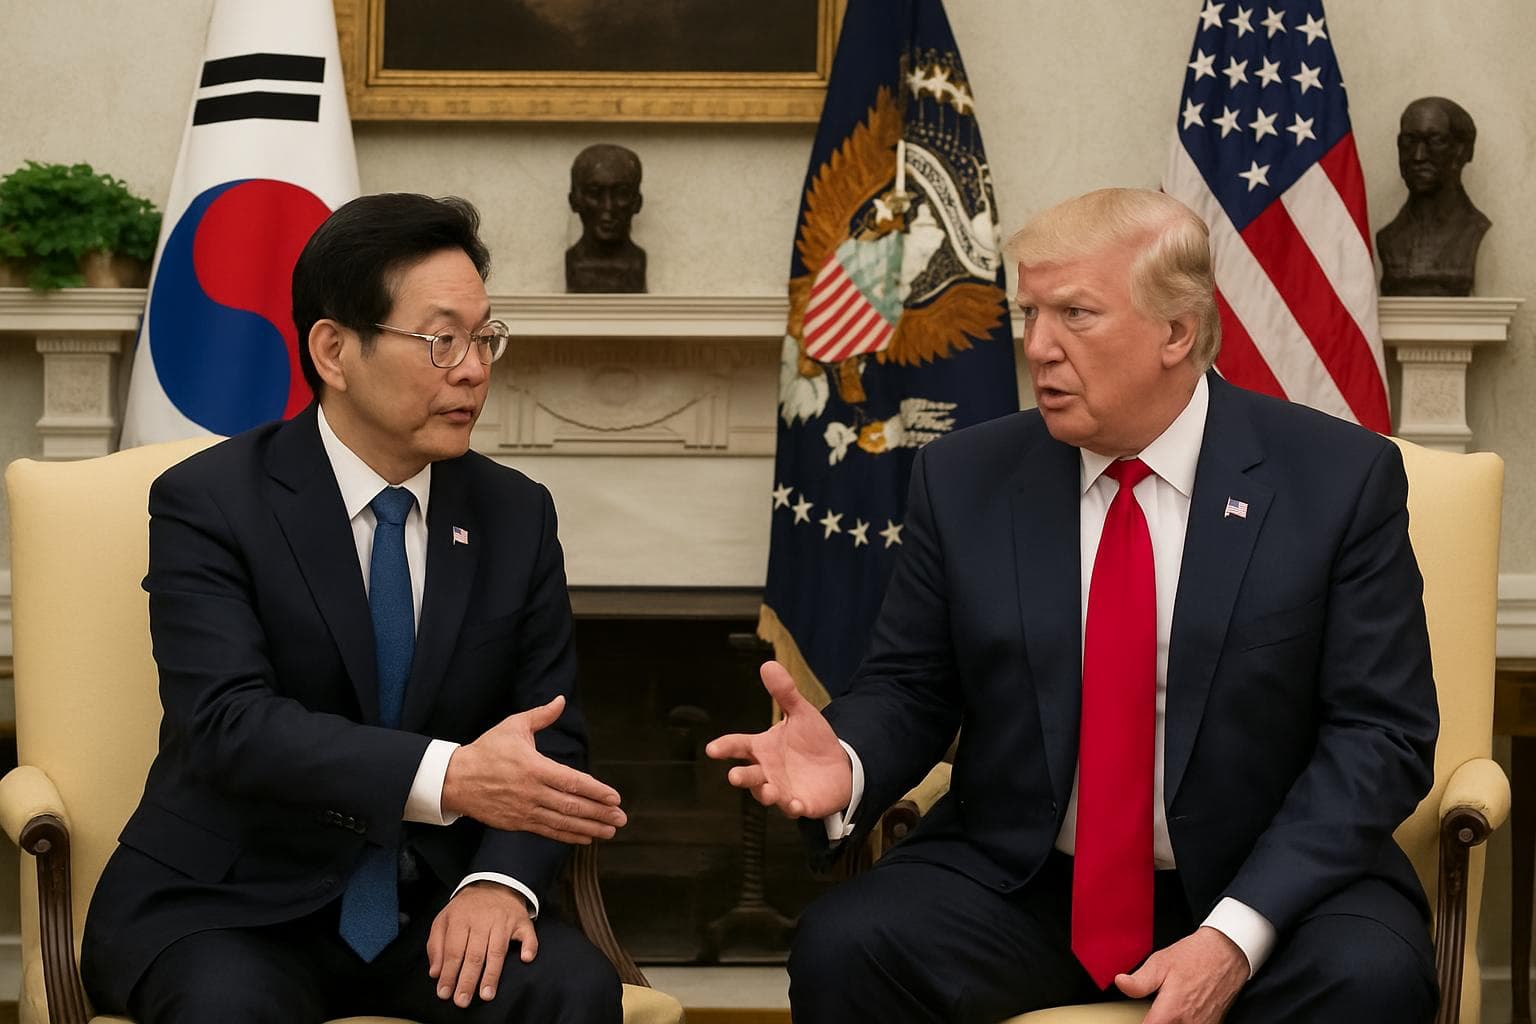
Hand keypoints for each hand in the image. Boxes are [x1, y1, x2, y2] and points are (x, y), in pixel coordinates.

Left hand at [428, 881, 534, 1007]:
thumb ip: (435, 945)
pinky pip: (528, 934)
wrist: (495, 883)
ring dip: (492, 973)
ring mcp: (503, 921)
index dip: (449, 973)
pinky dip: (529, 946)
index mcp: (460, 919)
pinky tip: (526, 958)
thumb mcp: (444, 919)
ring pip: (497, 950)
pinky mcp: (522, 921)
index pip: (453, 950)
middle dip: (467, 979)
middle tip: (462, 1000)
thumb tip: (435, 972)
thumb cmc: (467, 908)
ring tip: (486, 994)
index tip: (444, 993)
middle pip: (474, 954)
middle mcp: (482, 920)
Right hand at [443, 695, 625, 842]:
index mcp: (534, 767)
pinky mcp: (517, 823)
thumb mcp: (513, 727)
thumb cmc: (486, 750)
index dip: (595, 791)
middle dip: (599, 813)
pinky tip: (585, 838)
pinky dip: (568, 836)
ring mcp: (524, 810)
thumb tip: (560, 700)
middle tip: (621, 818)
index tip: (614, 797)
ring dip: (589, 828)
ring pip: (562, 822)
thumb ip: (541, 716)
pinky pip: (547, 831)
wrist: (454, 779)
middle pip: (572, 806)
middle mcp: (532, 792)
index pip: (572, 782)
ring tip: (610, 831)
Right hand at [704, 660, 852, 818]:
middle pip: (749, 775)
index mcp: (762, 748)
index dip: (725, 747)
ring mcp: (782, 790)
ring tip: (770, 790)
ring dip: (767, 793)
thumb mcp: (801, 713)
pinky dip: (794, 807)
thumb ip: (784, 693)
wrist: (838, 765)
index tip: (712, 749)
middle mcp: (767, 771)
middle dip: (742, 776)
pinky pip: (793, 808)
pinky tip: (798, 805)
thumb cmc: (812, 740)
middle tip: (733, 776)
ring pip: (768, 794)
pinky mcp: (799, 803)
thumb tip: (768, 664)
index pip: (739, 746)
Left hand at [1115, 927, 1248, 1023]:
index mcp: (1172, 1011)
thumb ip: (1139, 981)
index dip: (1141, 1022)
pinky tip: (1180, 1011)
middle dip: (1155, 1020)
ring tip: (1165, 1008)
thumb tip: (1121, 984)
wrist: (1226, 953)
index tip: (1138, 1017)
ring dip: (1170, 1021)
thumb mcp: (1160, 962)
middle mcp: (1189, 1023)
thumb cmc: (1195, 956)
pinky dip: (1183, 1021)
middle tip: (1152, 1008)